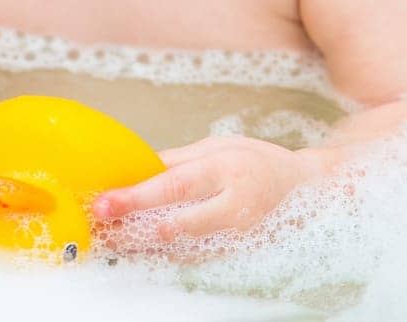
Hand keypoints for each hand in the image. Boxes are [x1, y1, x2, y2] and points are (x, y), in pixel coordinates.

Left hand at [91, 135, 314, 253]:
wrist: (305, 188)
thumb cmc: (258, 162)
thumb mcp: (219, 147)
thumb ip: (178, 159)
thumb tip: (136, 167)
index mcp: (226, 169)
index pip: (175, 184)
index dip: (137, 196)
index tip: (104, 204)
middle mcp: (233, 206)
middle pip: (176, 224)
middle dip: (133, 230)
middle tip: (101, 231)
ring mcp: (238, 238)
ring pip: (183, 250)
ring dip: (144, 248)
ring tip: (113, 241)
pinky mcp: (239, 257)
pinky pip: (196, 260)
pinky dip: (167, 256)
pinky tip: (143, 250)